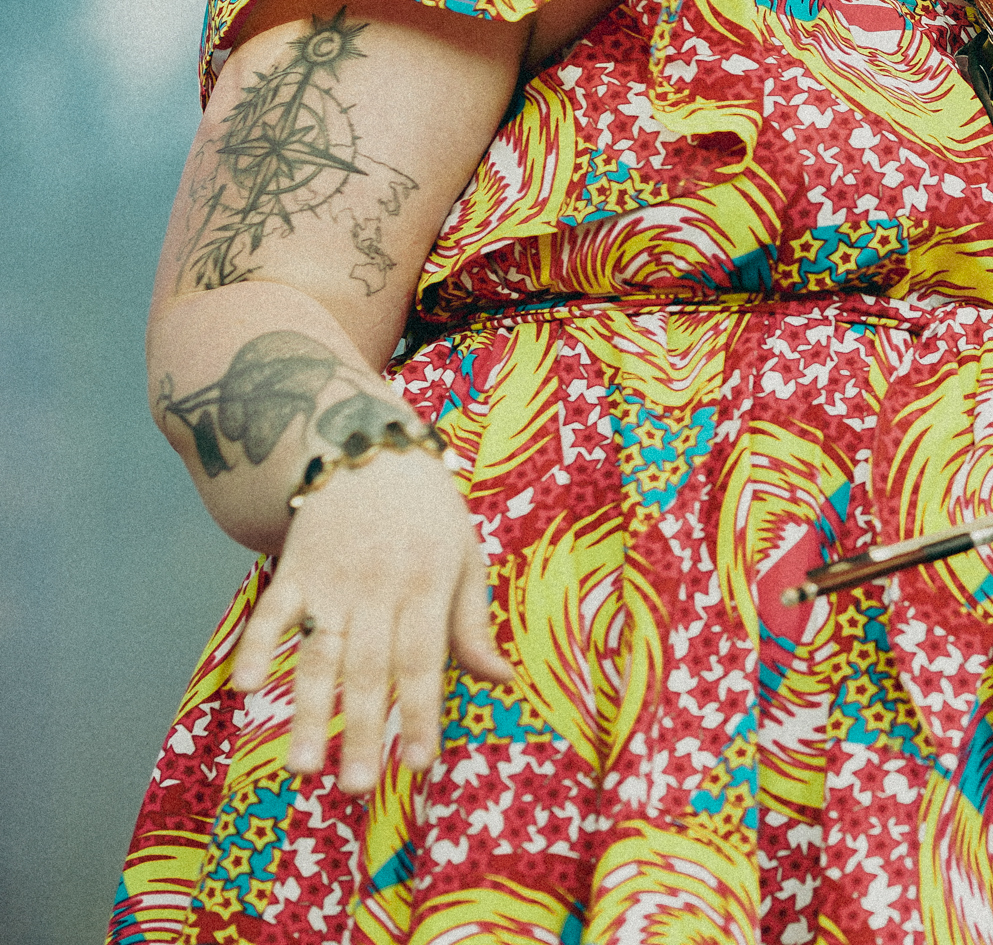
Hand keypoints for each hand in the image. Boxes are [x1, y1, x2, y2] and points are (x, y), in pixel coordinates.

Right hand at [231, 450, 513, 794]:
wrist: (368, 446)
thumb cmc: (428, 511)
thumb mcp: (466, 556)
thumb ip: (472, 622)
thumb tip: (500, 680)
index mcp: (429, 585)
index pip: (425, 662)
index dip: (422, 714)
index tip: (419, 765)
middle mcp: (380, 587)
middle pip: (370, 669)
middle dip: (363, 732)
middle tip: (356, 790)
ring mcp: (332, 578)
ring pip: (319, 653)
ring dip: (308, 712)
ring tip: (302, 767)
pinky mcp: (294, 567)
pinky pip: (272, 611)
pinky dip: (259, 646)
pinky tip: (248, 688)